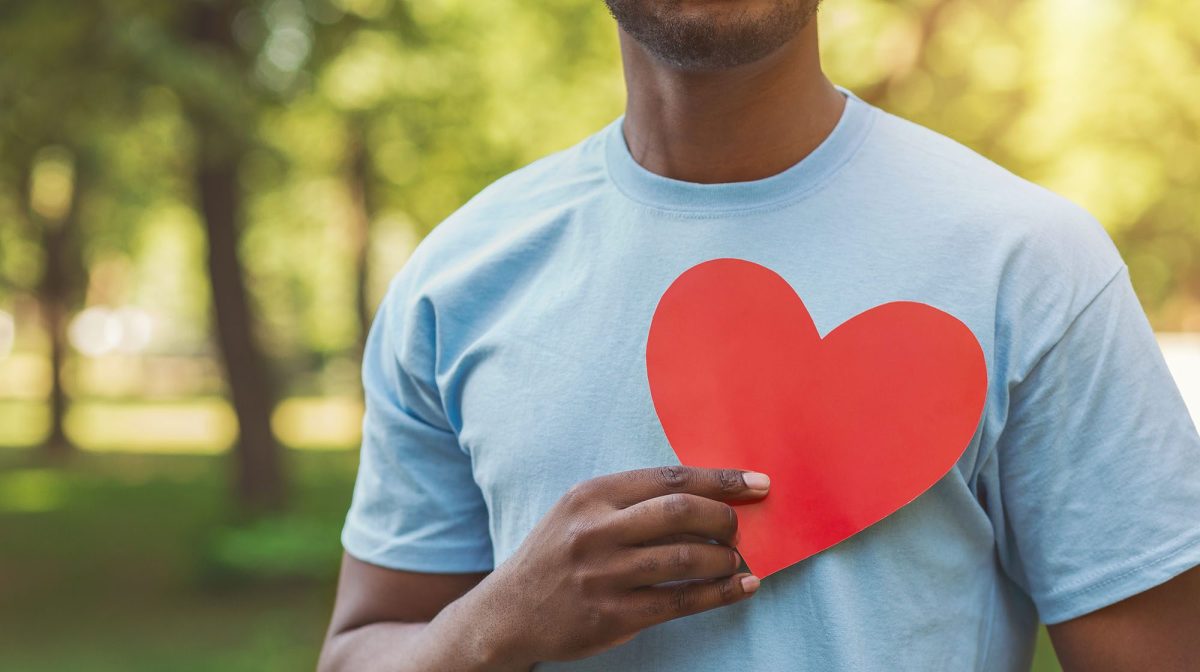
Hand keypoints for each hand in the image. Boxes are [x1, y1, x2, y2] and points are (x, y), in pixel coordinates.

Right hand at [467, 465, 769, 667]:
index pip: (669, 478)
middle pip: (680, 512)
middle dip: (724, 517)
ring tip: (737, 559)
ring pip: (686, 558)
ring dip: (726, 558)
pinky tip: (742, 587)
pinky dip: (721, 593)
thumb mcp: (580, 512)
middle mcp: (595, 531)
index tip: (757, 483)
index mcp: (590, 495)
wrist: (510, 612)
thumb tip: (707, 495)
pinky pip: (681, 601)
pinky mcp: (612, 616)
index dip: (720, 479)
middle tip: (740, 527)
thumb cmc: (557, 554)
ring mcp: (603, 576)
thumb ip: (631, 501)